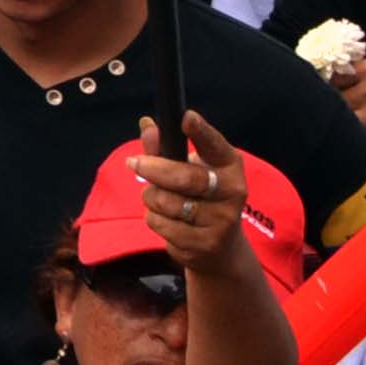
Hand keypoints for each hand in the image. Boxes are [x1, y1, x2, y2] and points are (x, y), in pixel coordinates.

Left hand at [125, 112, 266, 285]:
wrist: (220, 247)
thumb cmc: (200, 196)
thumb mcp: (188, 168)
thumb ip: (164, 148)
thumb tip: (146, 124)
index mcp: (229, 166)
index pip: (215, 146)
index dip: (201, 132)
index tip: (186, 117)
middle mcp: (232, 192)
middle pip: (184, 177)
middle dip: (152, 168)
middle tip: (133, 162)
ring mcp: (221, 221)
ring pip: (167, 202)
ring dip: (152, 197)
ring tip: (159, 198)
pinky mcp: (206, 244)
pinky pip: (162, 225)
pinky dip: (155, 219)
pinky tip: (167, 220)